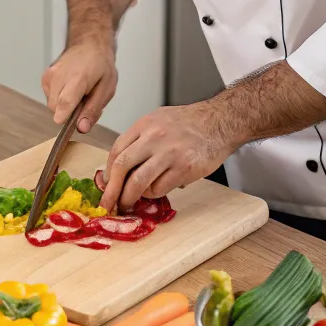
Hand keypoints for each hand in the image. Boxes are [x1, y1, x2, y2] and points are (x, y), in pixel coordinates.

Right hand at [41, 39, 116, 133]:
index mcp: (78, 78)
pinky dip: (59, 98)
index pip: (65, 101)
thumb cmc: (100, 65)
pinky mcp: (45, 77)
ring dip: (64, 105)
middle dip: (70, 112)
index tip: (66, 123)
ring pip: (52, 104)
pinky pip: (50, 98)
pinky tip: (69, 88)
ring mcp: (49, 75)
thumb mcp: (107, 89)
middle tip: (84, 102)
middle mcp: (59, 76)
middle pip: (57, 108)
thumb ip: (93, 110)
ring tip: (78, 93)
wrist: (89, 44)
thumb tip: (81, 128)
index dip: (64, 115)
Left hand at [98, 103, 236, 211]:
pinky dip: (153, 194)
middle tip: (108, 203)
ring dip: (129, 197)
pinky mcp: (184, 168)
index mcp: (144, 124)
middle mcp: (154, 137)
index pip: (117, 150)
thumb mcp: (158, 121)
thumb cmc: (188, 123)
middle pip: (121, 166)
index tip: (105, 184)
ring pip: (138, 182)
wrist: (220, 121)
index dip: (107, 171)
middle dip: (111, 190)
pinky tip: (155, 190)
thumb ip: (140, 140)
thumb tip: (120, 167)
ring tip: (127, 204)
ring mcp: (169, 153)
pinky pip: (159, 189)